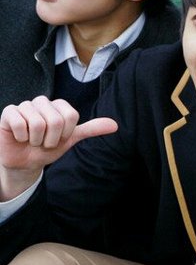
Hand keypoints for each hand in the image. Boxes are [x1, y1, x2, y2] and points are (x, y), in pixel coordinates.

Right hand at [0, 96, 117, 198]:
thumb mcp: (71, 139)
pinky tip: (20, 137)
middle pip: (56, 121)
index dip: (65, 134)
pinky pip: (20, 123)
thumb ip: (91, 129)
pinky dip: (21, 137)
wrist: (26, 162)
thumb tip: (115, 125)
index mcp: (59, 105)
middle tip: (44, 142)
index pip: (71, 117)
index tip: (58, 138)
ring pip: (38, 123)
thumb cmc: (48, 148)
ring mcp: (25, 106)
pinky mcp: (8, 112)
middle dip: (50, 140)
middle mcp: (43, 101)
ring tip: (32, 140)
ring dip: (36, 140)